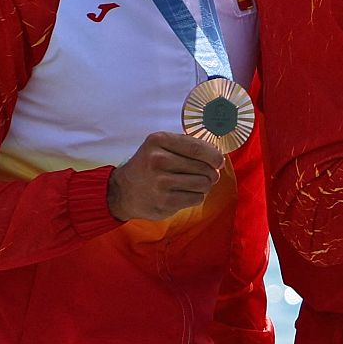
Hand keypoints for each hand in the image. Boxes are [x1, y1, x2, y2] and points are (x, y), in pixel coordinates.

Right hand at [107, 132, 224, 221]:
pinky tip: (185, 193)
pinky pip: (197, 198)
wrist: (123, 192)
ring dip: (205, 185)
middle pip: (204, 167)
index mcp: (158, 141)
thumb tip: (218, 156)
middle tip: (207, 175)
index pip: (197, 148)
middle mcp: (158, 160)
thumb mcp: (160, 146)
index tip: (219, 161)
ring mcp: (161, 183)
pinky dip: (196, 196)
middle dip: (211, 172)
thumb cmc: (149, 166)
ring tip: (195, 183)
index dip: (214, 156)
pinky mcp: (165, 202)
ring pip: (203, 184)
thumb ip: (187, 145)